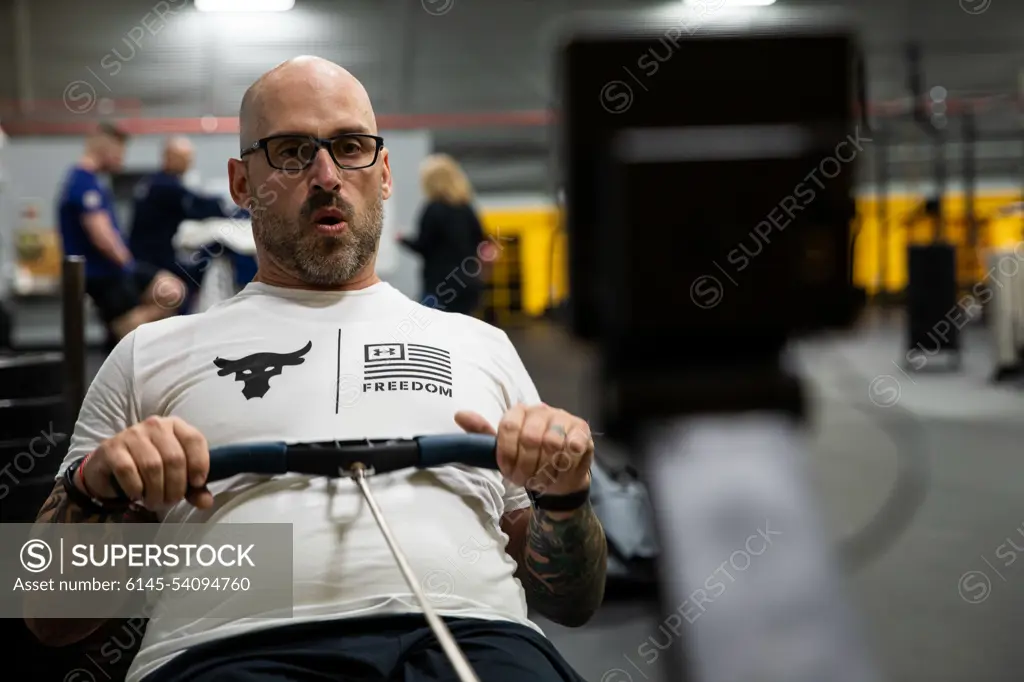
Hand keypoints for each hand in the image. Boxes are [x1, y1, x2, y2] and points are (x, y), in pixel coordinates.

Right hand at [80, 416, 213, 509]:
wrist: (109, 467)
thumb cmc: (149, 469)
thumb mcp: (175, 475)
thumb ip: (193, 488)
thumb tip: (206, 502)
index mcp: (175, 426)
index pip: (194, 439)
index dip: (200, 464)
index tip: (197, 484)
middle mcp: (155, 425)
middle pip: (174, 458)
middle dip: (175, 487)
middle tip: (170, 502)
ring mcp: (132, 434)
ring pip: (152, 466)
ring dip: (156, 492)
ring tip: (154, 502)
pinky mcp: (111, 448)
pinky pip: (128, 470)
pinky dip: (135, 488)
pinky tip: (136, 495)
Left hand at [455, 403, 592, 495]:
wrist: (558, 473)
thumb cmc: (528, 460)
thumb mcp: (502, 450)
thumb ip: (482, 434)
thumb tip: (459, 414)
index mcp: (519, 412)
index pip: (509, 428)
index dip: (508, 454)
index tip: (508, 471)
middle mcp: (541, 410)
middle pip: (531, 438)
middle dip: (527, 466)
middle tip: (526, 480)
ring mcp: (563, 418)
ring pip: (552, 443)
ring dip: (546, 468)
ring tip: (542, 479)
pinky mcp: (581, 430)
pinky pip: (573, 446)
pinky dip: (565, 463)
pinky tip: (560, 471)